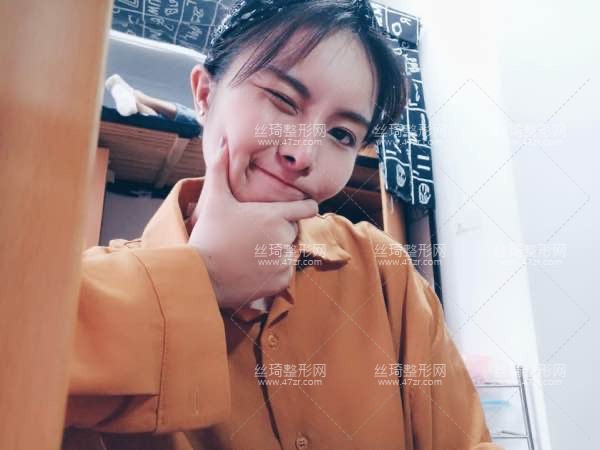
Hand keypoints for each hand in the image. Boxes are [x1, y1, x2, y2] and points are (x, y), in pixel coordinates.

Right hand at [188, 136, 317, 308]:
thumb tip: (223, 144)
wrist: (201, 275)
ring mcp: (283, 260)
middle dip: (279, 233)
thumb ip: (220, 170)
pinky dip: (273, 274)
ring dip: (275, 254)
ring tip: (248, 255)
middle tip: (252, 237)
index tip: (297, 210)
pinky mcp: (281, 281)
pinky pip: (285, 274)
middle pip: (293, 232)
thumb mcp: (214, 200)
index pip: (308, 209)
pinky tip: (251, 271)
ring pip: (288, 254)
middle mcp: (284, 237)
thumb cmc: (208, 235)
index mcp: (275, 215)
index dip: (303, 208)